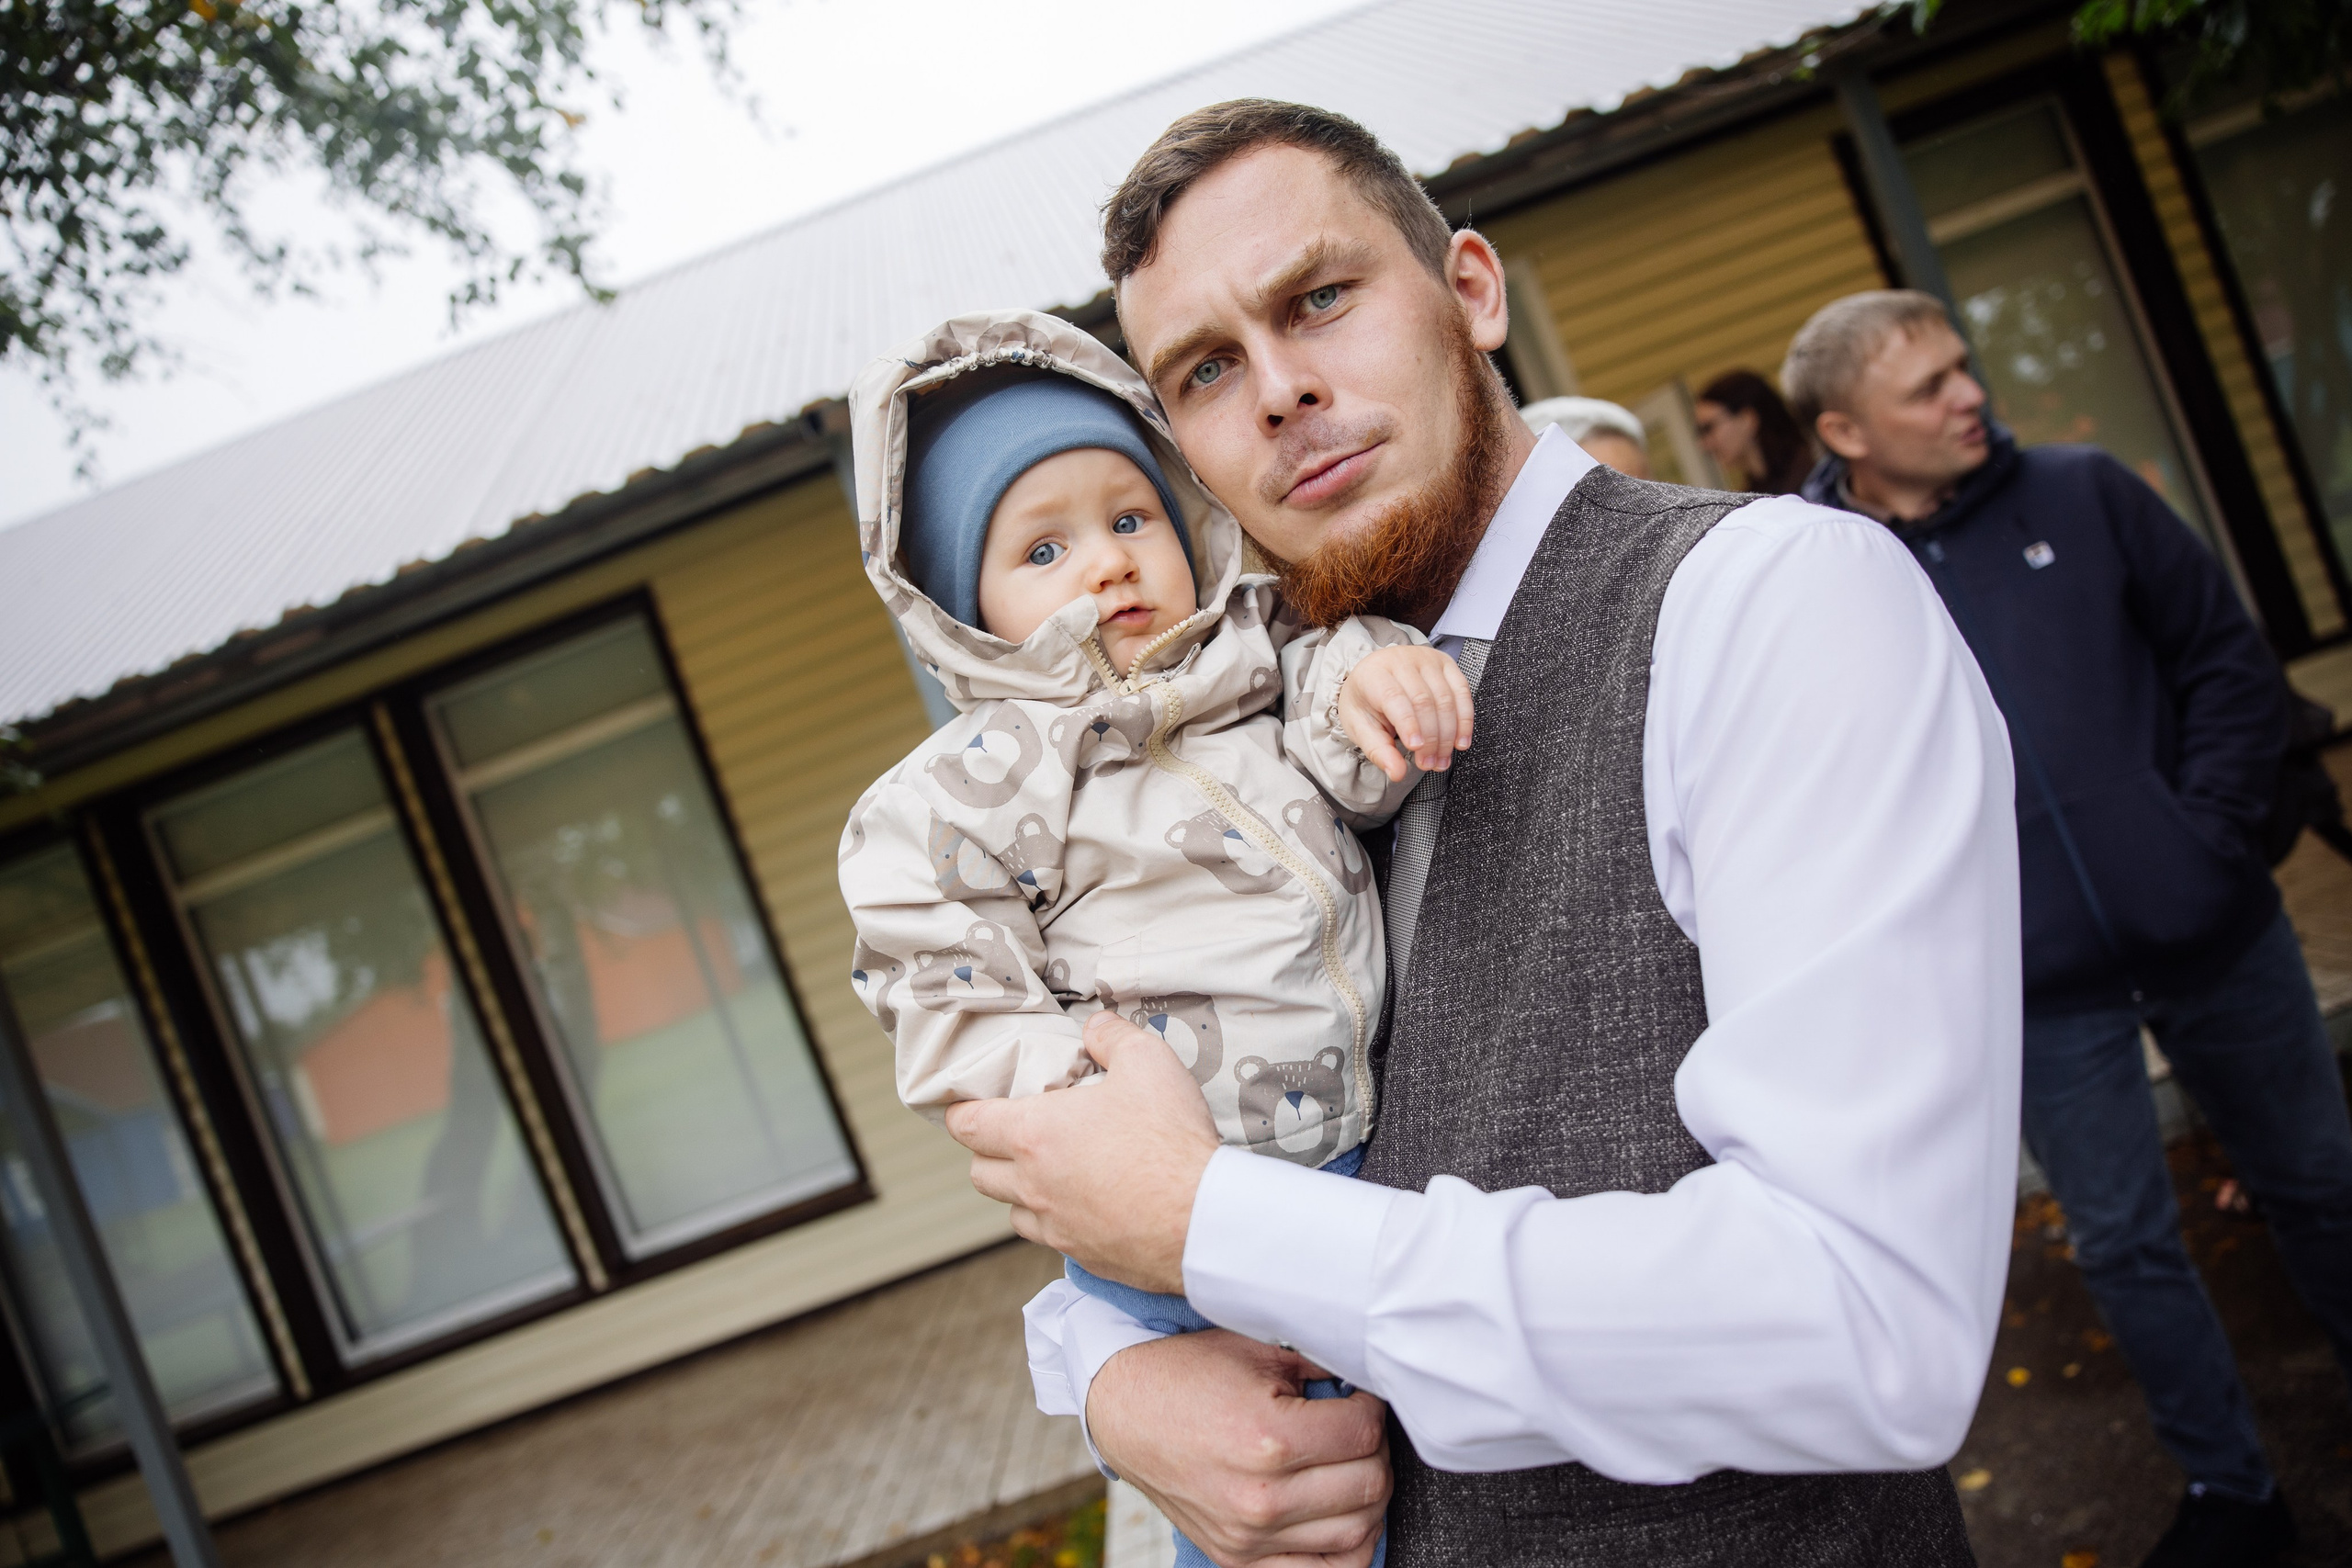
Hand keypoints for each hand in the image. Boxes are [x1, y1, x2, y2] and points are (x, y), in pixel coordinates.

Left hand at [946, 1010, 1217, 1293]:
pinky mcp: (1082, 1257)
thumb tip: (1096, 1028)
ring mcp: (1055, 1226)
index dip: (962, 1111)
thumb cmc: (1169, 1140)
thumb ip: (1112, 1037)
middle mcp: (1033, 1185)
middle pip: (980, 1172)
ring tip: (1054, 1172)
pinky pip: (1052, 1239)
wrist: (1202, 1219)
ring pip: (1013, 1211)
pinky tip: (1088, 1206)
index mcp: (1034, 1134)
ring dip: (1022, 1192)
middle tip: (1019, 1134)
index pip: (967, 1125)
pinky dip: (1058, 1222)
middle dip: (989, 1152)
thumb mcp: (1147, 1062)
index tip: (972, 1103)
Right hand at [1090, 1330, 1390, 1567]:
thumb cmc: (1186, 1374)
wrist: (1124, 1409)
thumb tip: (1369, 1377)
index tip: (1359, 1399)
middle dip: (1375, 1451)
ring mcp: (1250, 1536)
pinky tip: (1339, 1512)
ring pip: (1358, 1532)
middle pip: (1369, 1484)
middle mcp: (1262, 1496)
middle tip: (1356, 1429)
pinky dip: (1346, 1545)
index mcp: (1270, 1438)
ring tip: (1349, 1467)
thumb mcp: (1255, 1350)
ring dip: (1368, 1497)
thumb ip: (1320, 1365)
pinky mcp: (1239, 1558)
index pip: (1365, 1433)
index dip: (1372, 1408)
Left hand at [1337, 645, 1473, 781]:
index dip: (1409, 724)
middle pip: (1424, 701)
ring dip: (1449, 734)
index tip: (1417, 749)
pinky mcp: (1446, 663)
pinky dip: (1465, 719)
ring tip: (1442, 759)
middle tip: (1429, 764)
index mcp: (1374, 674)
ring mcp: (1426, 659)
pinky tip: (1460, 741)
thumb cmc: (1366, 701)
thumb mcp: (1360, 727)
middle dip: (1431, 738)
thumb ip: (1378, 750)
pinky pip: (1462, 691)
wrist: (1375, 675)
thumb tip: (1396, 773)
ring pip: (1446, 698)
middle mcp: (1401, 660)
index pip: (1395, 698)